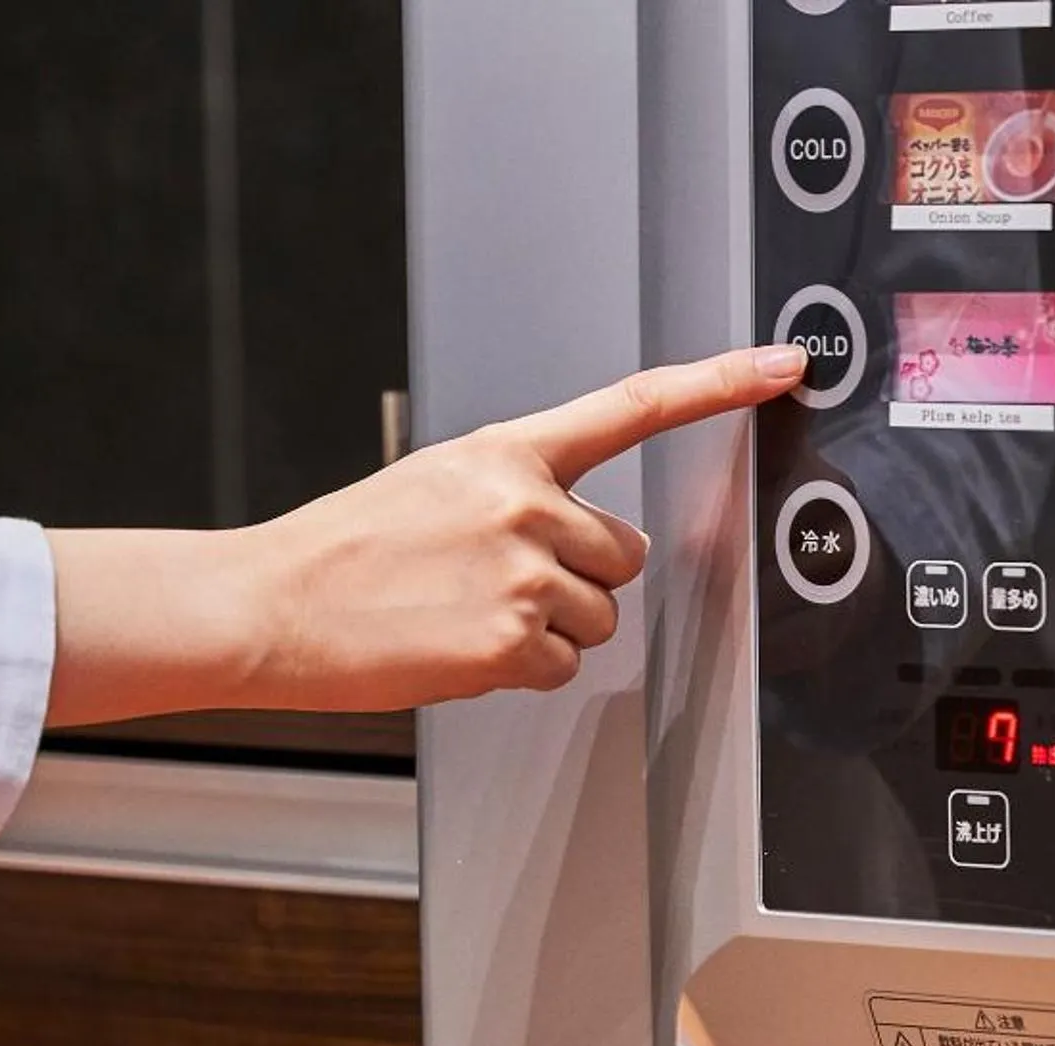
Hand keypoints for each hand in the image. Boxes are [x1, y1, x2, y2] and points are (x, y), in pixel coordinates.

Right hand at [42, 344, 806, 728]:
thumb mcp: (437, 483)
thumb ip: (519, 491)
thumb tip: (581, 531)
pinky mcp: (515, 640)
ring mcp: (526, 573)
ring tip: (467, 613)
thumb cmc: (348, 551)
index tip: (782, 365)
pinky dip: (522, 670)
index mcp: (507, 452)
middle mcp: (527, 504)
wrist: (273, 606)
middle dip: (581, 578)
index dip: (720, 384)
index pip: (635, 405)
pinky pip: (563, 666)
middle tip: (499, 582)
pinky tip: (462, 648)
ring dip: (550, 628)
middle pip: (625, 555)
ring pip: (600, 617)